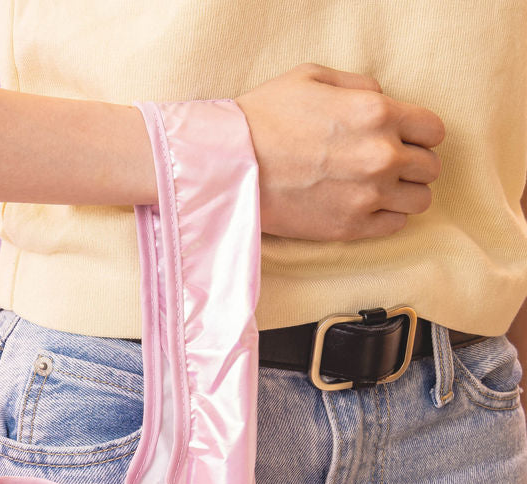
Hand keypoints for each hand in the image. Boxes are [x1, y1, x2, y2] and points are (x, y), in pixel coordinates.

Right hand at [236, 63, 445, 241]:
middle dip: (412, 164)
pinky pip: (395, 226)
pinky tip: (364, 208)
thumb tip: (382, 98)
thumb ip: (359, 85)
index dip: (419, 134)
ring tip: (378, 191)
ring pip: (420, 200)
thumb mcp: (313, 77)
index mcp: (378, 112)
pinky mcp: (348, 227)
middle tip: (385, 167)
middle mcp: (381, 156)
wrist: (229, 168)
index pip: (434, 130)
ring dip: (404, 194)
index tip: (402, 140)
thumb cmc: (263, 118)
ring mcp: (367, 195)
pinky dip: (386, 217)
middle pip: (429, 167)